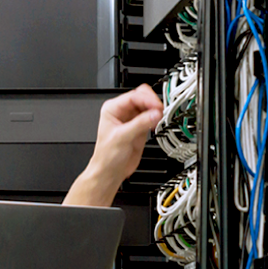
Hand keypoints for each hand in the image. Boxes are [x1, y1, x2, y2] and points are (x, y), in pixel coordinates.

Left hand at [63, 84, 162, 206]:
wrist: (110, 172)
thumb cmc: (107, 156)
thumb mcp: (123, 137)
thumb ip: (140, 124)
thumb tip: (155, 114)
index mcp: (112, 109)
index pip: (133, 96)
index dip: (147, 99)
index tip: (157, 107)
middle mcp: (122, 112)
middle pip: (142, 98)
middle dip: (152, 103)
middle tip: (160, 112)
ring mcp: (132, 120)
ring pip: (148, 107)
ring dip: (155, 111)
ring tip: (159, 119)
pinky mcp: (140, 128)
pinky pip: (152, 117)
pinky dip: (157, 119)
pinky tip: (157, 124)